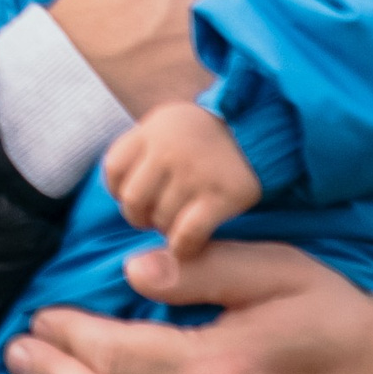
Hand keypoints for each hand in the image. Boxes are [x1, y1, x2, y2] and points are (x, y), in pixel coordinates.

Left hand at [102, 104, 260, 257]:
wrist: (259, 131)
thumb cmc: (204, 136)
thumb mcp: (167, 126)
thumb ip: (140, 152)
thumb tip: (119, 198)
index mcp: (153, 129)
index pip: (113, 169)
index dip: (118, 190)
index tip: (138, 195)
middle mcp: (171, 149)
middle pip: (132, 200)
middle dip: (141, 216)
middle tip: (158, 215)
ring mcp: (197, 173)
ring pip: (160, 221)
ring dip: (167, 229)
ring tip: (181, 220)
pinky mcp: (223, 196)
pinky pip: (187, 236)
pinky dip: (184, 247)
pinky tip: (190, 245)